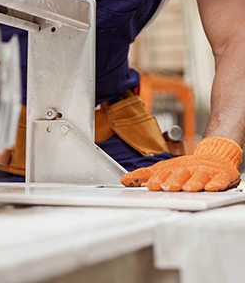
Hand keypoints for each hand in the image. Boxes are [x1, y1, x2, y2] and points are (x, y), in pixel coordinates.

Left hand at [121, 137, 241, 191]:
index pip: (164, 172)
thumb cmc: (186, 167)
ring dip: (193, 182)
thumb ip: (145, 175)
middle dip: (173, 180)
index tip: (150, 186)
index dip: (157, 178)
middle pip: (180, 173)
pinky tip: (210, 188)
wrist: (214, 156)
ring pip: (199, 176)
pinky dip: (215, 184)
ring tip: (188, 188)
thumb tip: (124, 180)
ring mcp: (205, 172)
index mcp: (174, 167)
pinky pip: (219, 180)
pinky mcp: (220, 176)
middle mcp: (188, 168)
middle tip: (167, 188)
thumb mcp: (165, 168)